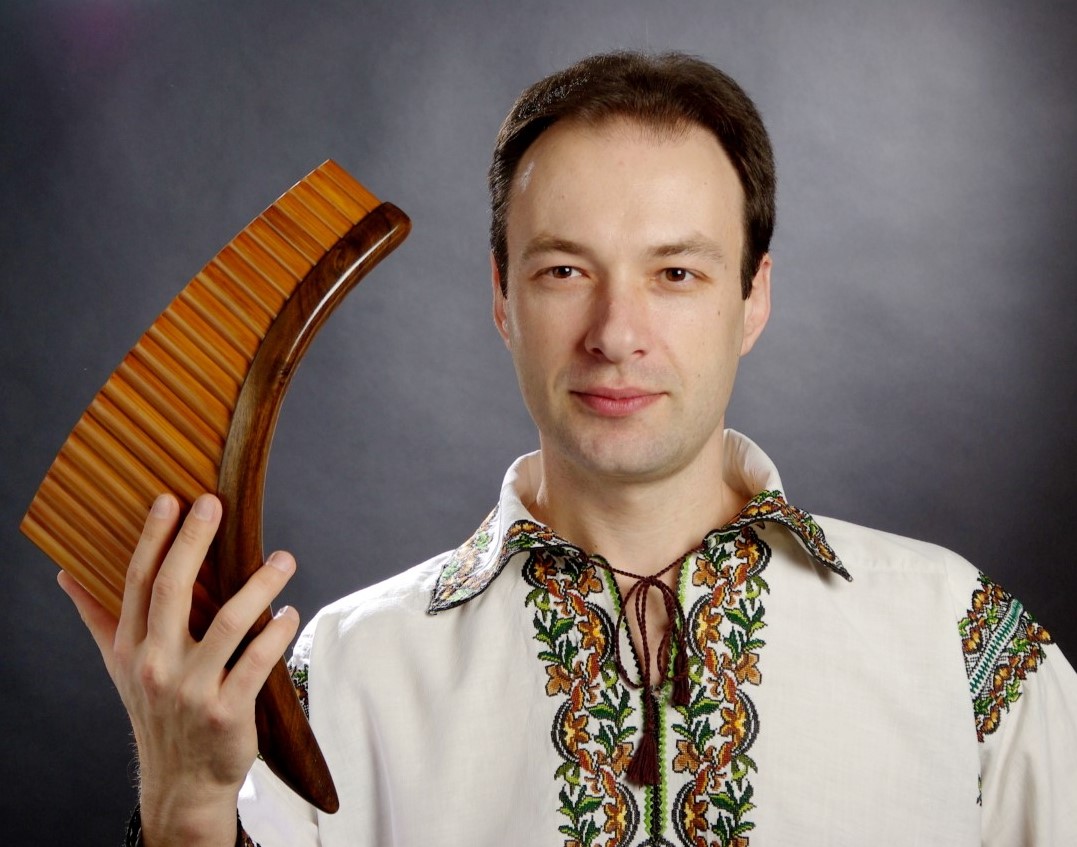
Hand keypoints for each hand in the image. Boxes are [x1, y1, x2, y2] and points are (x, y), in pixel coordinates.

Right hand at [58, 493, 299, 846]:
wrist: (182, 778)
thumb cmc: (156, 709)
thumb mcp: (120, 666)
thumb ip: (98, 616)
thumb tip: (66, 575)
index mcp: (130, 647)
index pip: (139, 582)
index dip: (153, 538)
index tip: (170, 499)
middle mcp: (155, 664)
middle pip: (173, 590)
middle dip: (193, 542)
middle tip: (215, 504)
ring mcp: (192, 688)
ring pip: (228, 622)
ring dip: (259, 585)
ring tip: (283, 560)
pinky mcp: (228, 710)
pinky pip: (258, 661)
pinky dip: (277, 633)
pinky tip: (289, 613)